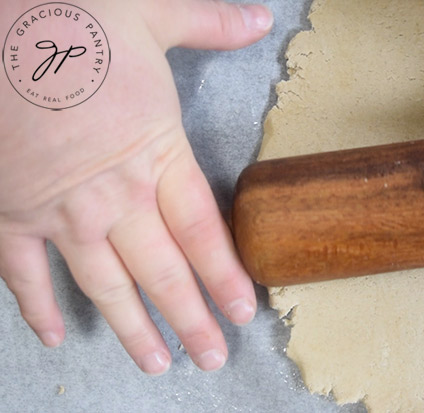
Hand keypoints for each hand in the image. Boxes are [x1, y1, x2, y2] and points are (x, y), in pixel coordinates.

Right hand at [0, 0, 271, 374]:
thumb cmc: (73, 20)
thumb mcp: (153, 16)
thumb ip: (210, 25)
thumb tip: (258, 18)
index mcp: (157, 156)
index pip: (204, 234)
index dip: (226, 278)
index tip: (243, 313)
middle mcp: (115, 197)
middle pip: (164, 273)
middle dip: (191, 320)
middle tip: (212, 357)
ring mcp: (61, 212)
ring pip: (106, 286)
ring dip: (133, 328)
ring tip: (157, 363)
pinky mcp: (11, 213)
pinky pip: (24, 274)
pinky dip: (37, 307)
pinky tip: (57, 336)